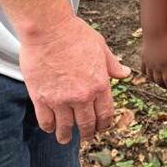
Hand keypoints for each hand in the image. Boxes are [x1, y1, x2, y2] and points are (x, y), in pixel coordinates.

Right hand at [17, 14, 130, 143]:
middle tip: (85, 136)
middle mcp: (82, 96)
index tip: (101, 128)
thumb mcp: (100, 47)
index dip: (104, 124)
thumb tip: (125, 73)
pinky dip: (49, 127)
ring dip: (66, 136)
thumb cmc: (75, 33)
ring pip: (65, 127)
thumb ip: (112, 64)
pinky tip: (50, 127)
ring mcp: (60, 99)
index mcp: (100, 84)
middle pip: (87, 124)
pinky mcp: (41, 98)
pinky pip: (46, 121)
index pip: (105, 114)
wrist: (48, 28)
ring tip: (65, 138)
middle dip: (87, 133)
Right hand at [141, 32, 166, 89]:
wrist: (154, 34)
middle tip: (166, 87)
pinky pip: (144, 70)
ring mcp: (148, 64)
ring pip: (150, 77)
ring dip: (155, 81)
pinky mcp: (143, 59)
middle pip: (158, 81)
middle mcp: (156, 67)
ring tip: (158, 82)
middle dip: (163, 85)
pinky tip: (150, 75)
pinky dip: (147, 74)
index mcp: (165, 66)